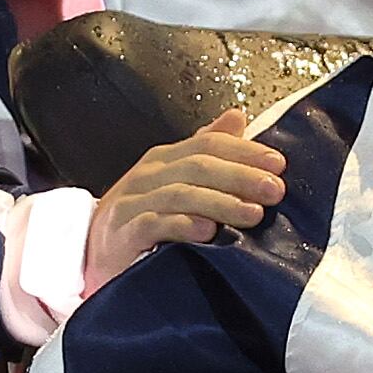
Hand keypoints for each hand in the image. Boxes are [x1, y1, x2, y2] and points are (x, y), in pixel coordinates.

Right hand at [85, 108, 288, 290]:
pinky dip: (182, 226)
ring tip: (253, 213)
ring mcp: (132, 202)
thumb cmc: (143, 219)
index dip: (245, 152)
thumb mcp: (177, 183)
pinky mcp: (122, 233)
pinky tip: (208, 232)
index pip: (208, 144)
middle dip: (240, 176)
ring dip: (221, 202)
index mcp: (166, 159)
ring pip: (180, 194)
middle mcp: (148, 174)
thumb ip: (207, 153)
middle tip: (273, 190)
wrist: (94, 255)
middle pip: (198, 166)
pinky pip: (153, 224)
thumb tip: (238, 116)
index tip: (278, 165)